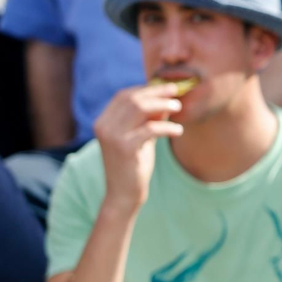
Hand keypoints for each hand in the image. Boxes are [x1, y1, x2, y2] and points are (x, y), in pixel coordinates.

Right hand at [93, 83, 183, 213]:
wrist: (123, 194)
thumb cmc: (134, 163)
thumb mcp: (141, 136)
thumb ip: (149, 117)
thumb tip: (166, 96)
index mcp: (103, 121)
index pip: (124, 95)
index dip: (146, 89)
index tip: (166, 87)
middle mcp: (103, 126)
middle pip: (132, 98)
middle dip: (157, 92)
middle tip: (176, 91)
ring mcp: (111, 136)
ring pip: (139, 108)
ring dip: (163, 104)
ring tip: (178, 107)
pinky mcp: (124, 148)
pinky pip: (150, 128)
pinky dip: (167, 127)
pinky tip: (178, 130)